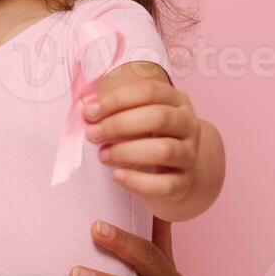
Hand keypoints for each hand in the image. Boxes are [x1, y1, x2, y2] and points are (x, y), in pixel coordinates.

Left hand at [82, 65, 205, 210]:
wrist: (176, 176)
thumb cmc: (148, 140)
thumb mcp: (136, 119)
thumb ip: (113, 111)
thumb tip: (85, 108)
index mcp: (175, 101)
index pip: (149, 91)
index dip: (116, 99)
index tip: (89, 111)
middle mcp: (188, 125)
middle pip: (158, 117)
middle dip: (119, 124)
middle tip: (92, 134)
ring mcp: (189, 155)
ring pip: (164, 150)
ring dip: (126, 152)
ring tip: (103, 155)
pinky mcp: (183, 183)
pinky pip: (164, 184)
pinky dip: (137, 181)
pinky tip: (117, 175)